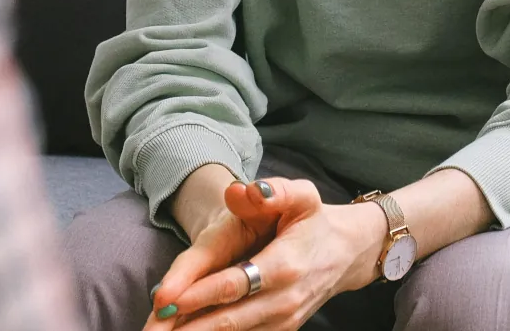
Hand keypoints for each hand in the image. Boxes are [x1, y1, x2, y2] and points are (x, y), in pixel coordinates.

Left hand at [153, 190, 388, 330]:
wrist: (346, 253)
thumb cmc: (314, 221)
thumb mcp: (301, 196)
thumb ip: (273, 191)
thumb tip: (241, 192)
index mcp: (286, 265)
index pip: (235, 284)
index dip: (198, 294)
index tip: (164, 302)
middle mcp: (284, 300)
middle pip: (229, 320)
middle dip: (186, 330)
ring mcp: (282, 321)